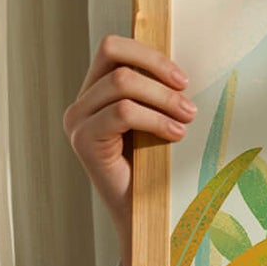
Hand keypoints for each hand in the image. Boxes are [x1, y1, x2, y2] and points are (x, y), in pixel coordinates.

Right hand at [63, 34, 194, 265]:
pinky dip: (155, 119)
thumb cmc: (155, 169)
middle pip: (115, 58)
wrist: (143, 217)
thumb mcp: (156, 122)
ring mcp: (78, 121)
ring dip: (163, 98)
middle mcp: (80, 104)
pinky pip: (122, 112)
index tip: (183, 79)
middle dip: (159, 73)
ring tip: (187, 118)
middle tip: (188, 101)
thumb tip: (183, 71)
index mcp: (95, 92)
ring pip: (122, 84)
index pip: (113, 48)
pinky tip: (175, 134)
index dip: (149, 55)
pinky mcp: (84, 140)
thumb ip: (156, 94)